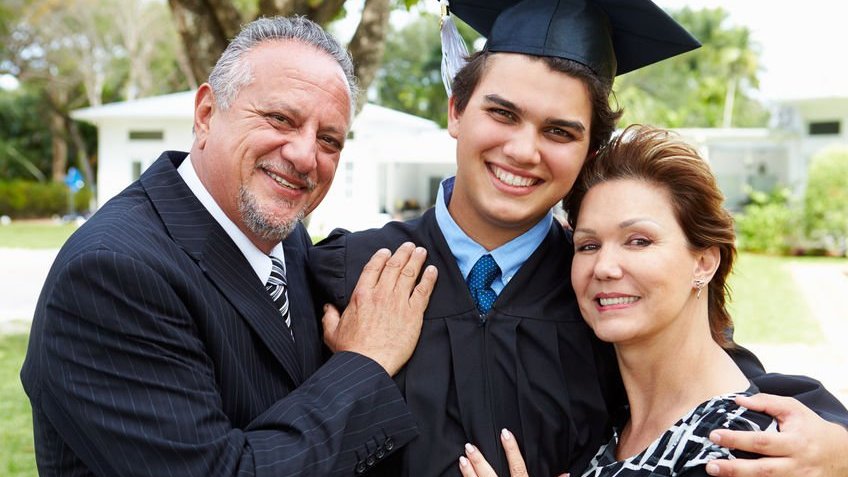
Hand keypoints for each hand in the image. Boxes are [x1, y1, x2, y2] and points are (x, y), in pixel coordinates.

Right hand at [322, 242, 436, 375]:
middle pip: (394, 266)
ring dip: (416, 260)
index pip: (373, 268)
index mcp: (361, 295)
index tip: (386, 251)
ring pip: (409, 274)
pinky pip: (423, 291)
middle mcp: (381, 294)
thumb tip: (328, 307)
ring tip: (421, 251)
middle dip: (403, 253)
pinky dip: (429, 279)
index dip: (381, 257)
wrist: (368, 365)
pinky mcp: (413, 314)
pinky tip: (433, 270)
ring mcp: (398, 302)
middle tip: (409, 246)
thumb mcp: (331, 332)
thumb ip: (329, 316)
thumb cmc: (350, 351)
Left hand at [458, 429, 529, 476]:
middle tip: (470, 446)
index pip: (518, 467)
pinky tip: (462, 473)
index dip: (512, 450)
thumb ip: (524, 473)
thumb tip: (527, 463)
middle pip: (490, 476)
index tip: (505, 432)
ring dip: (468, 473)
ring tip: (462, 459)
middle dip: (479, 462)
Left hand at [706, 393, 847, 475]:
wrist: (840, 454)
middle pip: (763, 470)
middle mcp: (796, 465)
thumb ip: (766, 402)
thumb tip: (737, 400)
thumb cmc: (809, 427)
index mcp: (795, 442)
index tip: (714, 435)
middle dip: (735, 469)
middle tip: (710, 466)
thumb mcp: (793, 409)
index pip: (762, 442)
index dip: (737, 439)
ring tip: (717, 474)